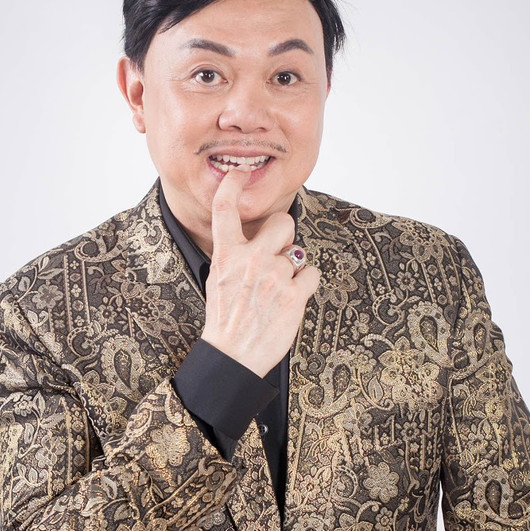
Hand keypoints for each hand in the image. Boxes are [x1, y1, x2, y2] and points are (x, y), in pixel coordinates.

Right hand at [201, 169, 320, 377]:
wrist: (232, 357)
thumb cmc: (226, 321)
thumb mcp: (217, 280)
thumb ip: (233, 255)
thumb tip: (254, 239)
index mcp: (226, 255)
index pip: (226, 209)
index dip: (233, 184)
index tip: (239, 173)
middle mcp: (251, 260)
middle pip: (284, 222)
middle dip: (285, 235)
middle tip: (278, 255)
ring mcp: (274, 276)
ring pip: (299, 252)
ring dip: (293, 268)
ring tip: (279, 290)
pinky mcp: (294, 295)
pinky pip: (312, 274)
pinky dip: (305, 286)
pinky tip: (291, 299)